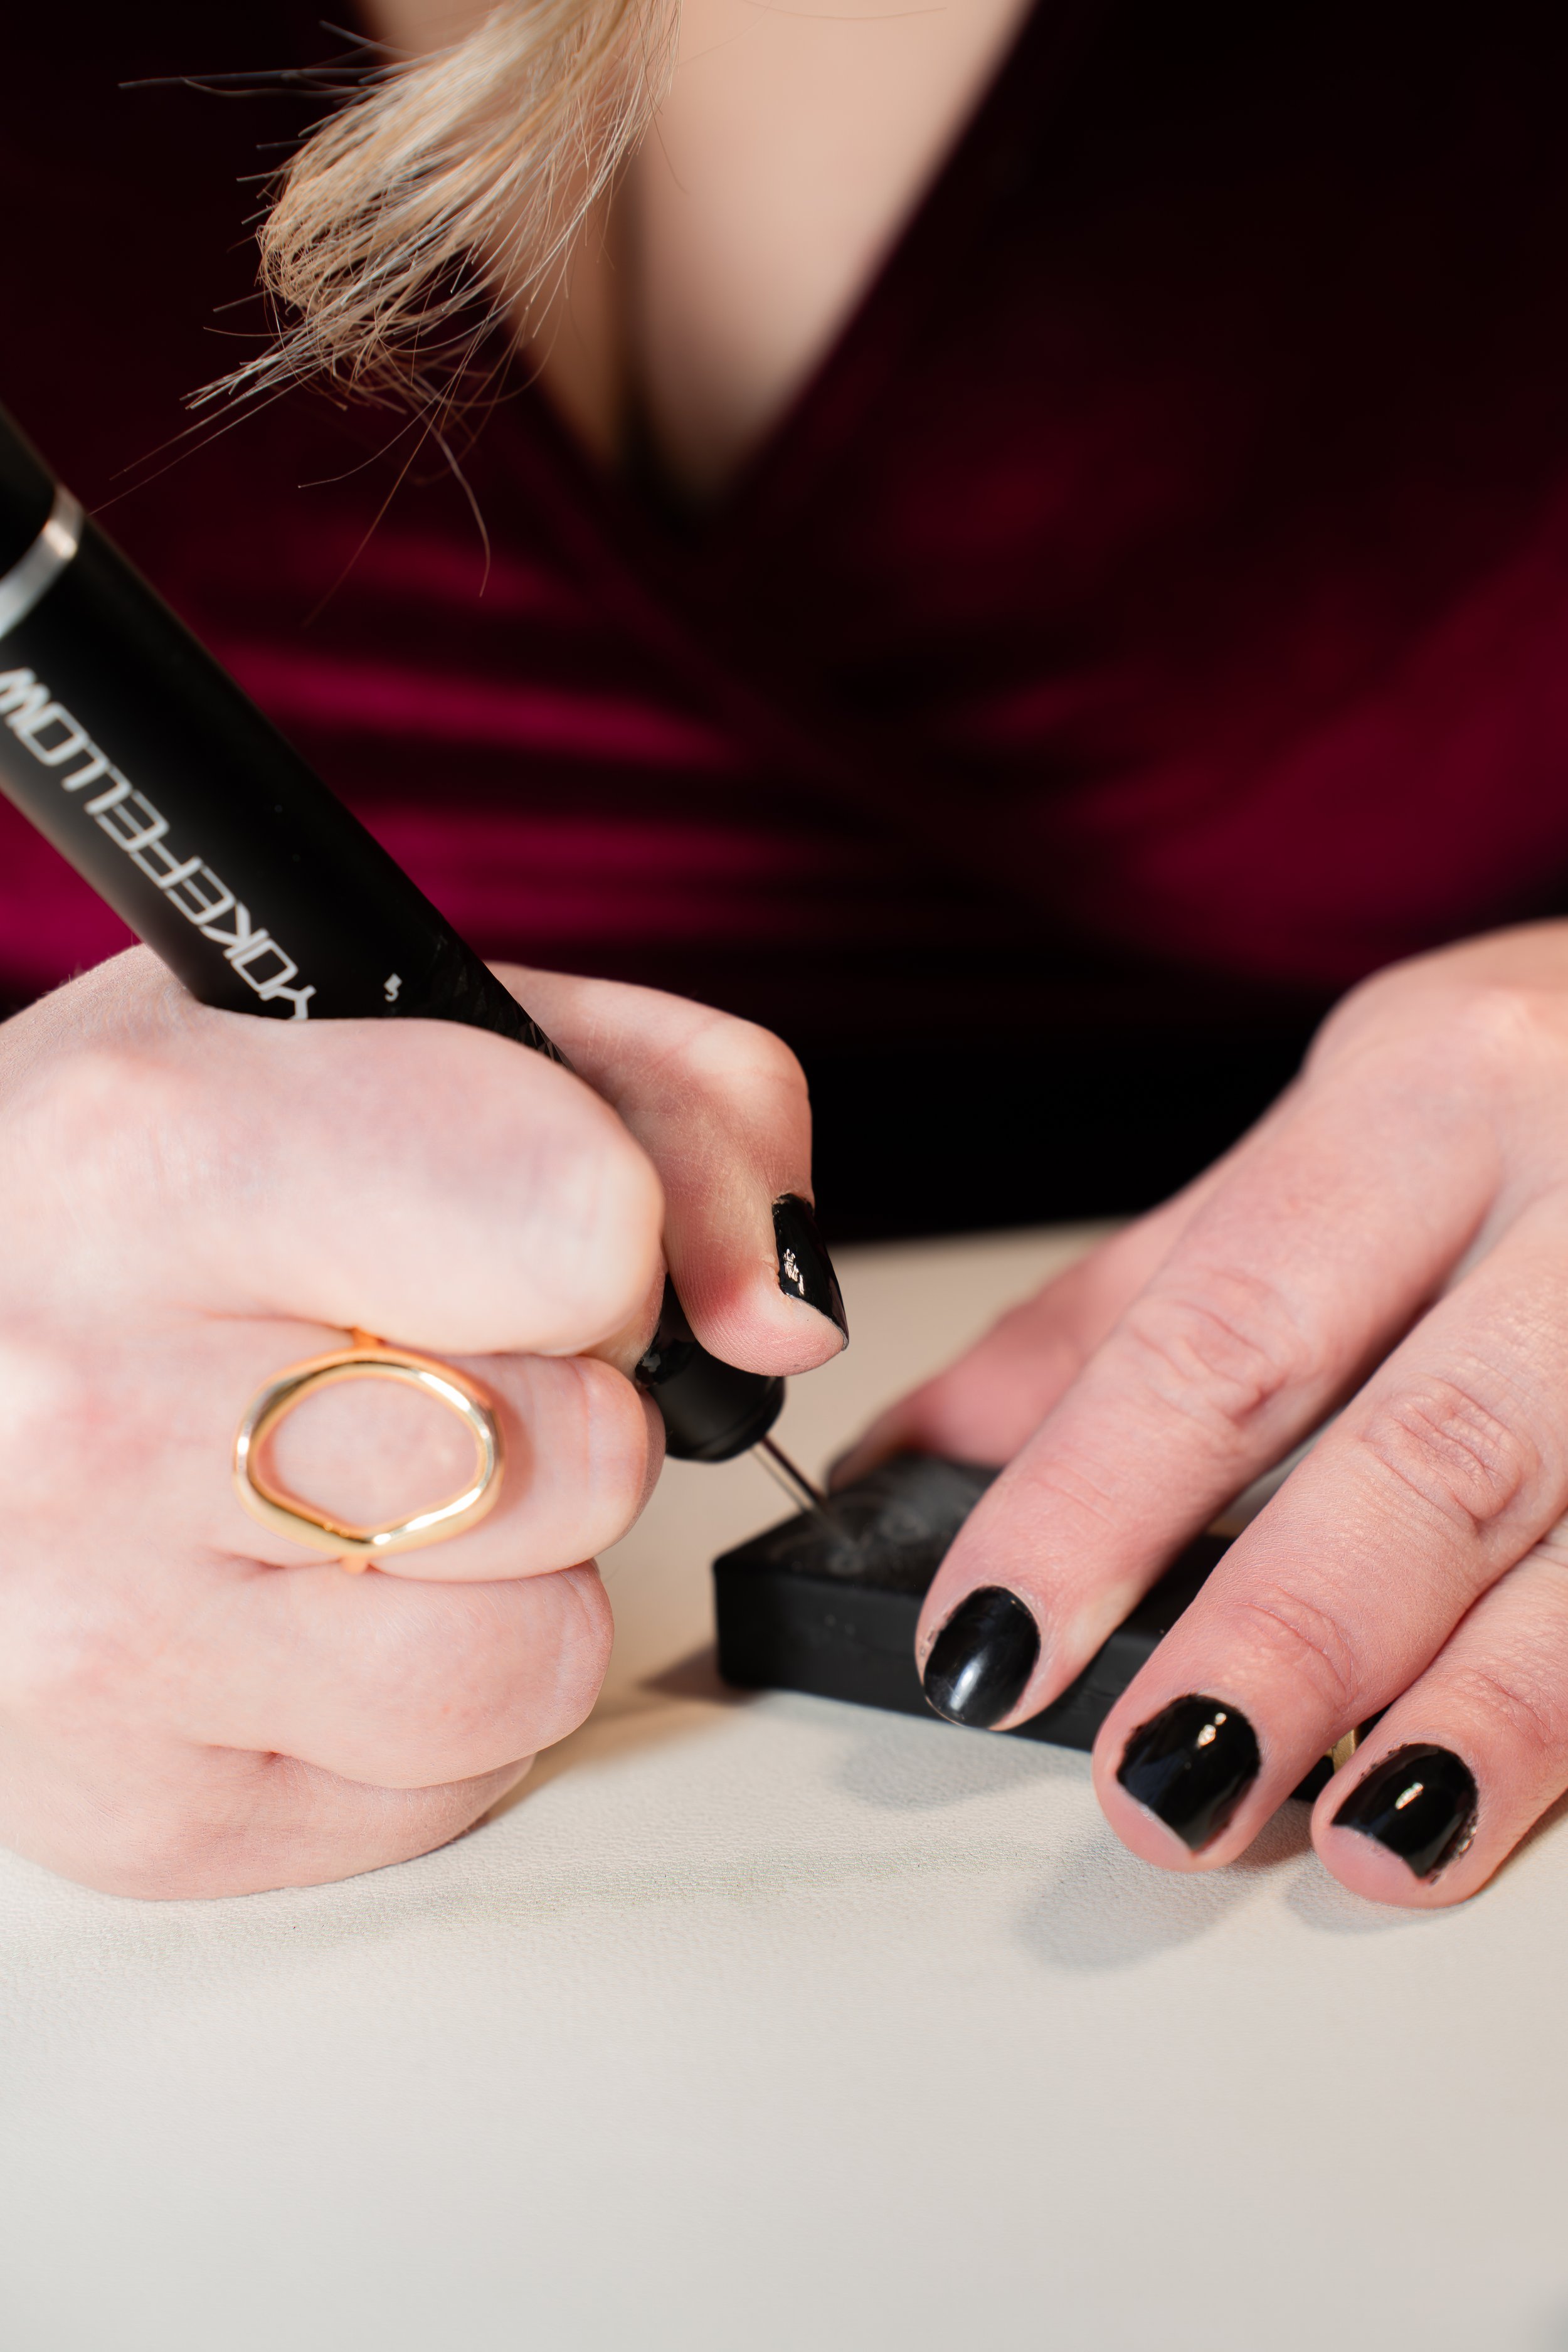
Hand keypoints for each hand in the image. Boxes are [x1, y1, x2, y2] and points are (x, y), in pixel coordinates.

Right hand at [0, 951, 839, 1896]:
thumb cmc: (137, 1190)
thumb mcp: (380, 1030)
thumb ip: (660, 1107)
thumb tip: (778, 1312)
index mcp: (162, 1149)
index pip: (582, 1227)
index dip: (611, 1232)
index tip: (527, 1234)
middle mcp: (98, 1405)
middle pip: (583, 1457)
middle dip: (560, 1405)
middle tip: (410, 1362)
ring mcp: (101, 1637)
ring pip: (542, 1658)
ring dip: (513, 1576)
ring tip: (359, 1490)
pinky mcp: (143, 1813)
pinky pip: (451, 1783)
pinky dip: (426, 1702)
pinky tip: (302, 1601)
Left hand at [845, 923, 1567, 1906]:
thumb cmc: (1549, 1085)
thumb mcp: (1352, 1129)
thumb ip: (1150, 1295)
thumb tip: (933, 1444)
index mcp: (1432, 1093)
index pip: (1229, 1328)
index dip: (1094, 1501)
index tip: (987, 1640)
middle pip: (1425, 1450)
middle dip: (1283, 1636)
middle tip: (1158, 1781)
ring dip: (1471, 1710)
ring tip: (1358, 1840)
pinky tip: (1494, 1792)